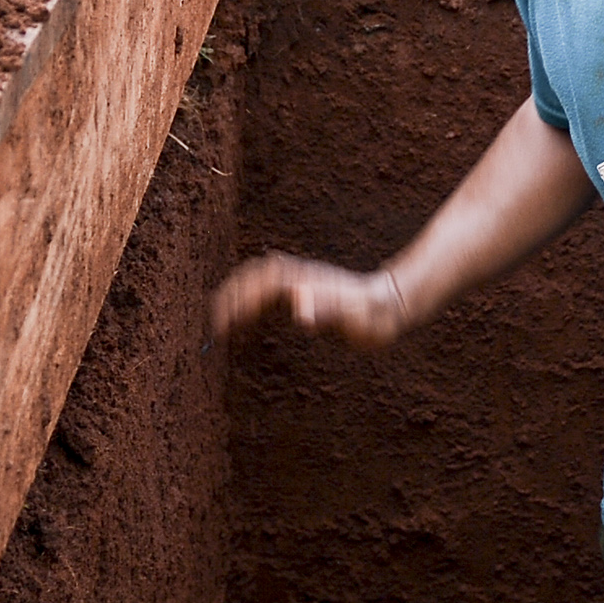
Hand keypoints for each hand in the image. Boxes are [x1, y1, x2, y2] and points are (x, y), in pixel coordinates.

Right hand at [209, 253, 408, 349]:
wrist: (390, 306)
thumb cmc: (372, 315)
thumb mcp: (352, 317)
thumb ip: (326, 311)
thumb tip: (298, 309)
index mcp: (304, 282)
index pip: (262, 285)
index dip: (240, 300)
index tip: (225, 321)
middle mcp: (298, 278)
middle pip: (253, 278)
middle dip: (230, 295)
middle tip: (213, 322)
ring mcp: (299, 284)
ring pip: (257, 284)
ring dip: (236, 298)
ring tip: (219, 322)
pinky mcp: (303, 295)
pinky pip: (268, 296)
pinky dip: (249, 306)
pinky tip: (242, 325)